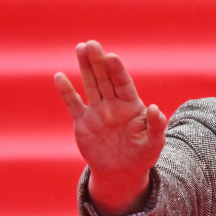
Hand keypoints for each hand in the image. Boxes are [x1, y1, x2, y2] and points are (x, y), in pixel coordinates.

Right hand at [54, 40, 165, 215]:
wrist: (122, 172)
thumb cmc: (142, 155)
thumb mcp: (154, 143)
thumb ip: (156, 125)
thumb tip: (155, 108)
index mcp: (131, 106)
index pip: (123, 84)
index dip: (117, 70)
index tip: (111, 56)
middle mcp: (113, 104)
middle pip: (105, 79)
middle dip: (98, 62)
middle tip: (91, 43)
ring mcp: (97, 112)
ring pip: (90, 85)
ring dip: (85, 68)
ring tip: (80, 47)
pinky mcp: (82, 123)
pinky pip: (73, 105)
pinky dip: (66, 92)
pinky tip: (59, 76)